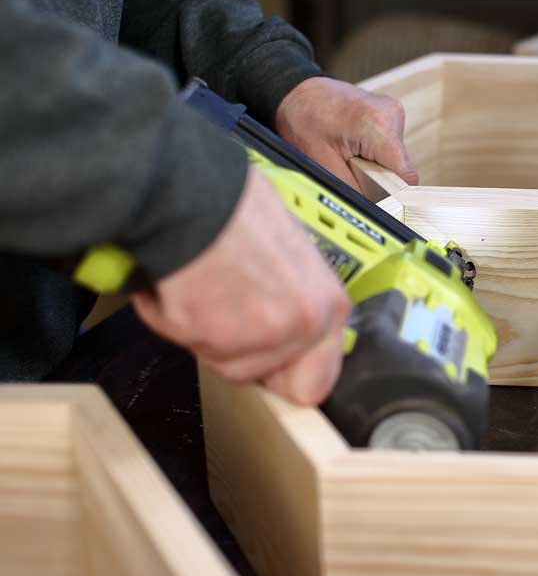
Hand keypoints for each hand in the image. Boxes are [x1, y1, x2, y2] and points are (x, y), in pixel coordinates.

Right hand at [131, 166, 349, 404]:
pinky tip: (178, 281)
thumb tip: (290, 315)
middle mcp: (303, 327)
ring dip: (205, 332)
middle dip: (242, 355)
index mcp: (329, 307)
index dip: (287, 373)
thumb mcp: (294, 252)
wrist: (190, 192)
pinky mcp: (211, 338)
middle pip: (265, 378)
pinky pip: (186, 342)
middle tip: (225, 315)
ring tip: (202, 283)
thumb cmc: (236, 208)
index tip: (269, 357)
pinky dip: (172, 317)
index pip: (317, 383)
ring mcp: (259, 336)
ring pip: (224, 362)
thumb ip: (299, 296)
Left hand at [276, 76, 418, 195]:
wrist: (294, 91)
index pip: (405, 177)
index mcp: (379, 126)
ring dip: (375, 166)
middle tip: (349, 170)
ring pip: (395, 160)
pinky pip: (389, 148)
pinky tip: (353, 147)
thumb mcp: (323, 165)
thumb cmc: (302, 120)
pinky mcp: (389, 114)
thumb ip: (354, 192)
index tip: (376, 201)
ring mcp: (393, 112)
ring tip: (347, 155)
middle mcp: (392, 114)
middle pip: (400, 169)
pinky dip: (373, 155)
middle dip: (378, 179)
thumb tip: (375, 213)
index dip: (393, 195)